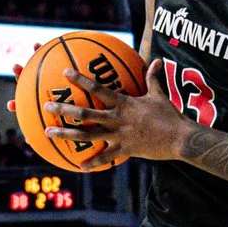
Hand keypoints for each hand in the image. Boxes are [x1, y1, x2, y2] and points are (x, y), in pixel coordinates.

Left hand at [45, 68, 187, 165]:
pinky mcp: (125, 150)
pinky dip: (93, 162)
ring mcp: (119, 135)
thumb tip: (156, 60)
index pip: (98, 88)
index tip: (64, 72)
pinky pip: (105, 157)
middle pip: (85, 113)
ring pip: (88, 135)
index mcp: (123, 103)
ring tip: (48, 133)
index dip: (81, 80)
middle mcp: (116, 118)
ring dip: (67, 134)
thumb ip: (153, 78)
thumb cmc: (169, 115)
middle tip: (47, 106)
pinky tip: (79, 166)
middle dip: (64, 109)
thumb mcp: (159, 95)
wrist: (179, 137)